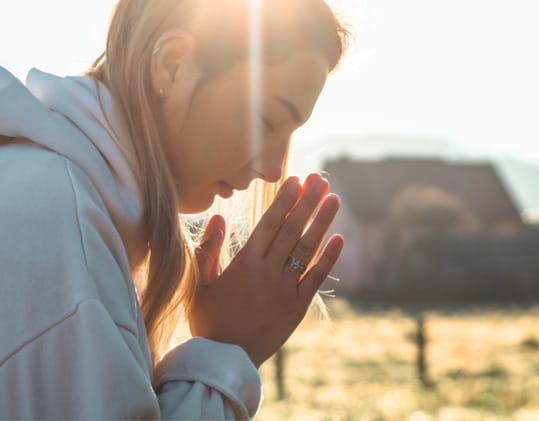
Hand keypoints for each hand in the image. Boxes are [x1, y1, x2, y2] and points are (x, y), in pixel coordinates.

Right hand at [189, 174, 343, 367]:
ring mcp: (285, 290)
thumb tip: (220, 217)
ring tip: (334, 199)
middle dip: (307, 202)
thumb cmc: (208, 320)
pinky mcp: (297, 307)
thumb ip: (208, 249)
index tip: (296, 179)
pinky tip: (338, 238)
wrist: (224, 360)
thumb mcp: (199, 284)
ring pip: (307, 249)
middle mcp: (268, 272)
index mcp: (244, 263)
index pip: (269, 223)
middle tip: (320, 179)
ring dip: (322, 222)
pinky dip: (328, 258)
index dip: (284, 200)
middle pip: (292, 229)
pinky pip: (316, 278)